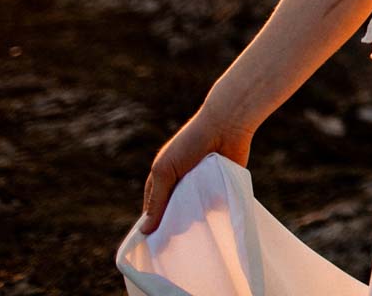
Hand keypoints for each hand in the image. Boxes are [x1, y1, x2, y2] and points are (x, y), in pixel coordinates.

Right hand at [138, 106, 255, 233]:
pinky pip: (212, 209)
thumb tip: (145, 231)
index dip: (154, 227)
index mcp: (162, 182)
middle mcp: (179, 188)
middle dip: (175, 226)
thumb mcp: (165, 171)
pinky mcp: (219, 190)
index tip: (156, 245)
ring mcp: (200, 189)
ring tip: (196, 229)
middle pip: (174, 217)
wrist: (226, 127)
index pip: (153, 212)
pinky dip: (211, 214)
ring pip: (193, 216)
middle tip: (180, 237)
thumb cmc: (190, 144)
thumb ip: (156, 201)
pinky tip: (211, 224)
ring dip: (194, 221)